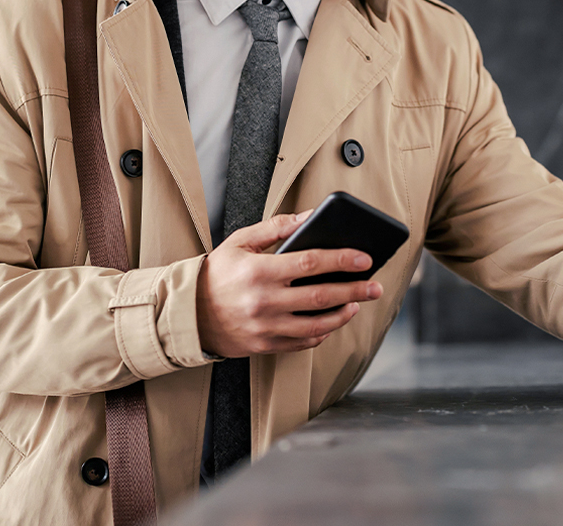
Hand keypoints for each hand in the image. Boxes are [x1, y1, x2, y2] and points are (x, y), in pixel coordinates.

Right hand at [196, 211, 382, 357]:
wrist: (186, 314)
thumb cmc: (216, 273)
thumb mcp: (240, 242)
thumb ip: (276, 227)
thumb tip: (309, 216)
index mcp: (259, 271)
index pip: (311, 263)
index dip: (342, 260)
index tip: (365, 258)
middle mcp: (264, 301)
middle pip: (321, 296)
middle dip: (355, 290)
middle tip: (376, 286)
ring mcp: (265, 327)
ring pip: (317, 324)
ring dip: (343, 314)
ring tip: (358, 303)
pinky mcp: (264, 345)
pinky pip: (302, 342)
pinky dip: (322, 332)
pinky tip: (333, 321)